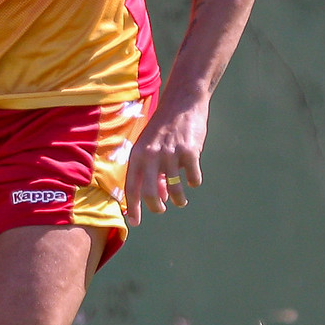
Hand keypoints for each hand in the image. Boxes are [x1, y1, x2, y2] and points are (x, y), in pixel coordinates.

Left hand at [127, 99, 206, 223]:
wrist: (182, 101)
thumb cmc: (163, 128)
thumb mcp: (150, 146)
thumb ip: (150, 170)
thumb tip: (159, 198)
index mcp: (138, 154)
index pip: (131, 186)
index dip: (132, 207)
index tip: (134, 222)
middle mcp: (152, 155)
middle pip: (150, 193)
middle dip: (156, 207)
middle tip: (161, 209)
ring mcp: (171, 153)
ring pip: (175, 189)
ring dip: (178, 199)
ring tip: (180, 201)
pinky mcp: (190, 151)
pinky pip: (193, 178)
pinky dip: (193, 182)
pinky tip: (193, 179)